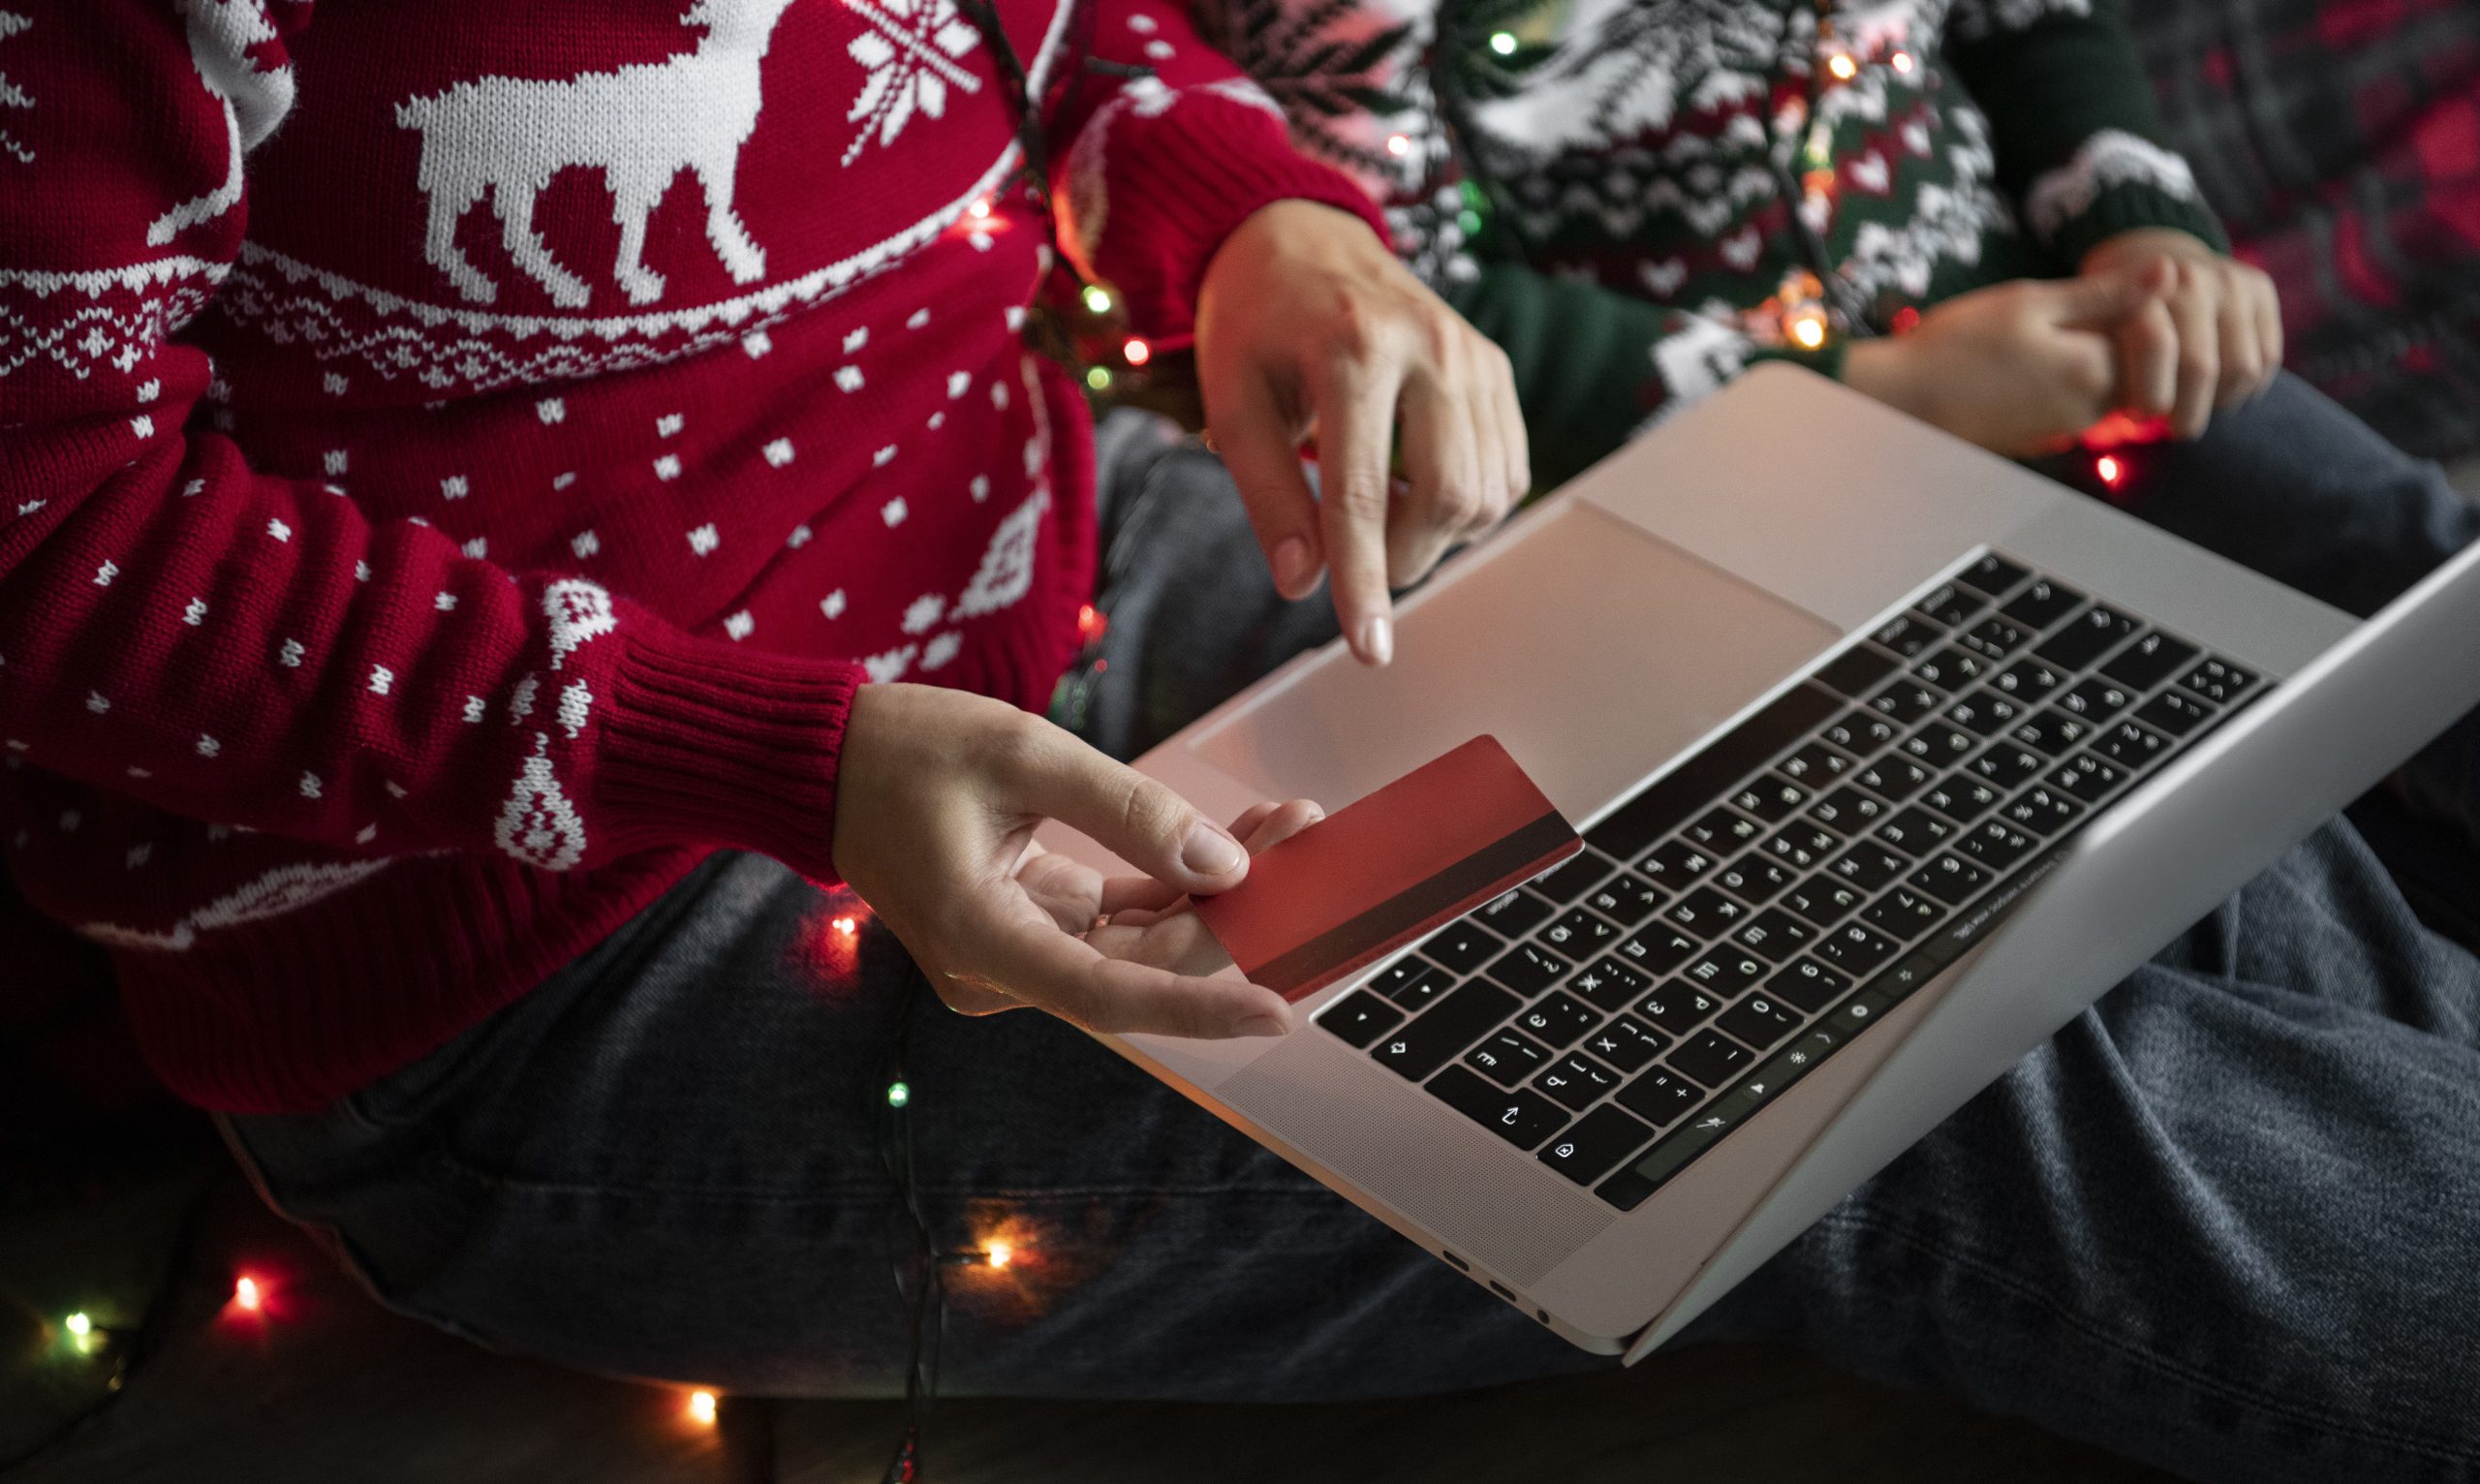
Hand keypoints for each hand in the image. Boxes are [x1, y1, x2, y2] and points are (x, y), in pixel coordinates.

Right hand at [831, 682, 1317, 1037]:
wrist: (825, 762)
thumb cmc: (906, 750)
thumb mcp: (1024, 755)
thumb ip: (1127, 812)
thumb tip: (1223, 867)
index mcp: (982, 939)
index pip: (1112, 997)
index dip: (1202, 1008)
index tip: (1281, 1010)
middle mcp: (1001, 970)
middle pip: (1142, 967)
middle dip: (1231, 915)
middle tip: (1308, 845)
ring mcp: (1019, 954)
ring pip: (1141, 944)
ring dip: (1214, 897)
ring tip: (1286, 829)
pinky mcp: (1034, 927)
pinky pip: (1120, 920)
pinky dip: (1177, 887)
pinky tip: (1237, 844)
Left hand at [1196, 200, 1529, 666]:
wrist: (1300, 237)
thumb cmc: (1254, 324)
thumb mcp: (1233, 402)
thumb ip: (1267, 493)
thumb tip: (1302, 583)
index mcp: (1353, 347)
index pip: (1363, 493)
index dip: (1363, 582)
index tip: (1369, 649)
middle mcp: (1430, 344)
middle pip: (1444, 498)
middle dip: (1398, 557)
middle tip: (1350, 553)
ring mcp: (1474, 353)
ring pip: (1485, 493)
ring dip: (1432, 536)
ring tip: (1377, 514)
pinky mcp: (1496, 367)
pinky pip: (1505, 471)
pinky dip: (1466, 509)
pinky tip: (1415, 492)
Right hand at [1844, 272, 2162, 455]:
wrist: (1902, 405)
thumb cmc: (1958, 347)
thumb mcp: (2030, 302)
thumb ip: (2105, 292)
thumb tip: (2170, 272)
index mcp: (2097, 370)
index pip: (2153, 333)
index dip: (2131, 302)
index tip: (2091, 287)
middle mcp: (2093, 410)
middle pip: (2134, 362)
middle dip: (2114, 331)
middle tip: (2063, 305)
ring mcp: (2067, 430)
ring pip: (2105, 383)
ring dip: (2086, 354)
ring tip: (2035, 333)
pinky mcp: (2043, 438)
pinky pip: (2074, 402)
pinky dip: (2061, 378)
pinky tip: (2019, 361)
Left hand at [2079, 229, 2282, 439]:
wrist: (2150, 258)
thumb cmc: (2112, 311)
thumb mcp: (2092, 328)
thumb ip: (2097, 358)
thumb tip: (2113, 407)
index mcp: (2144, 284)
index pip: (2157, 346)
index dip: (2150, 393)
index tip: (2139, 417)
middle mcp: (2194, 277)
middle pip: (2201, 367)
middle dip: (2186, 410)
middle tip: (2173, 428)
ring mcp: (2233, 281)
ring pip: (2241, 368)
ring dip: (2219, 402)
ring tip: (2197, 410)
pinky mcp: (2261, 288)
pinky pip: (2266, 358)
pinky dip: (2245, 387)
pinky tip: (2219, 393)